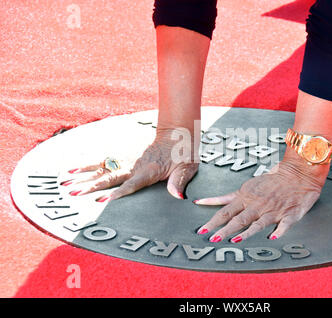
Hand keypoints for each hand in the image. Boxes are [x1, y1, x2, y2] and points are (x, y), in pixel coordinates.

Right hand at [63, 128, 198, 200]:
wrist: (178, 133)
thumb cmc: (184, 153)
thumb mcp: (188, 167)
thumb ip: (180, 181)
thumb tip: (178, 196)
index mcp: (150, 170)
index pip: (131, 184)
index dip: (117, 193)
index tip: (100, 201)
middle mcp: (135, 165)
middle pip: (110, 177)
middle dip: (91, 186)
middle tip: (73, 193)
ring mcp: (129, 160)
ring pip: (103, 169)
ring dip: (85, 176)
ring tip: (66, 183)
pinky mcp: (126, 157)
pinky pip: (105, 162)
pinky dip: (89, 166)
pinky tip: (75, 171)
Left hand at [194, 156, 329, 242]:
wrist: (298, 173)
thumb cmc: (272, 180)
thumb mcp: (246, 186)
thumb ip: (227, 197)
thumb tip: (202, 202)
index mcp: (246, 197)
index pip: (226, 211)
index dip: (213, 222)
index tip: (202, 230)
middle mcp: (257, 204)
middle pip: (238, 219)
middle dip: (225, 230)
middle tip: (213, 239)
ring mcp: (273, 210)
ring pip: (257, 223)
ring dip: (246, 232)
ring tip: (235, 240)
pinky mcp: (289, 214)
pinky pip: (284, 224)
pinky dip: (279, 231)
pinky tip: (273, 237)